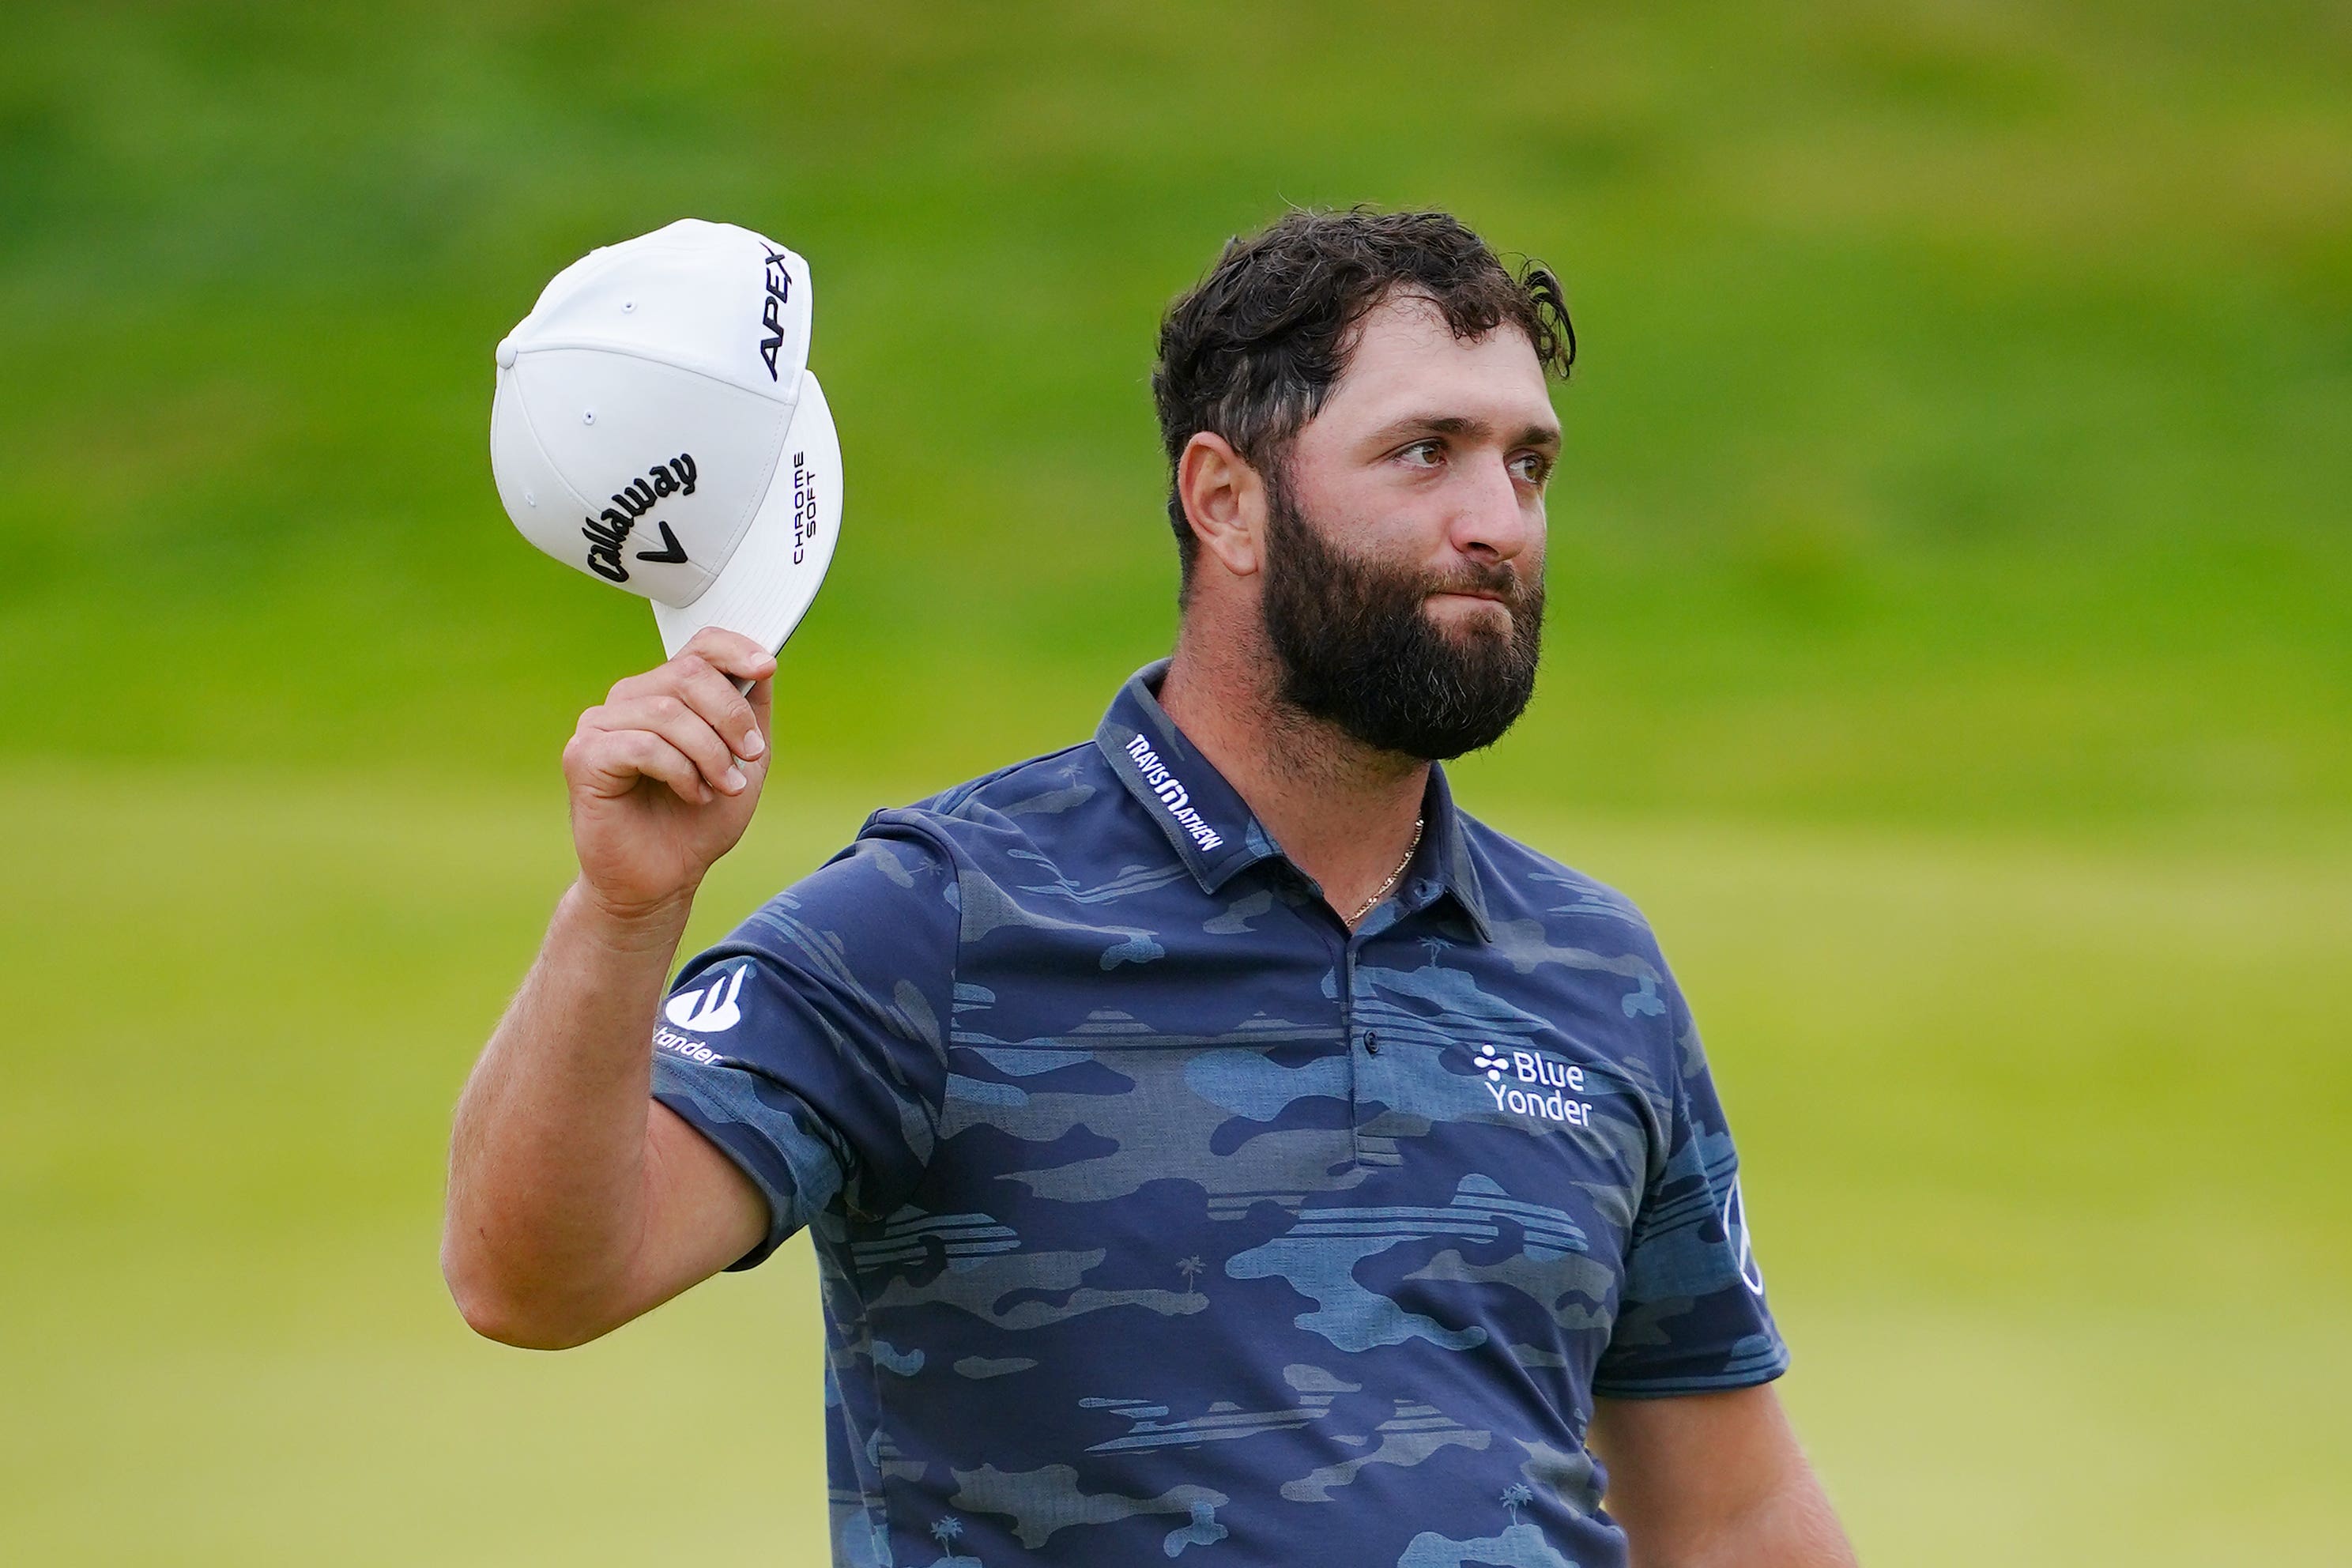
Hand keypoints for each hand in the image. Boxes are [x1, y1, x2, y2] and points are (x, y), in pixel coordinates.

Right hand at [560, 628, 776, 922]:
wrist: (664, 878)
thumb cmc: (697, 822)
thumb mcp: (742, 760)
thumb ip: (751, 712)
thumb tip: (763, 663)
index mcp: (665, 693)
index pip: (698, 646)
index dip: (735, 649)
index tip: (766, 666)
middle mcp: (629, 700)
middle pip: (688, 674)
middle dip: (731, 717)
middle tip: (750, 757)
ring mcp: (600, 725)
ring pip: (669, 712)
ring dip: (710, 753)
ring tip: (721, 786)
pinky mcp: (583, 756)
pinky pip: (642, 745)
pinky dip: (679, 771)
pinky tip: (691, 794)